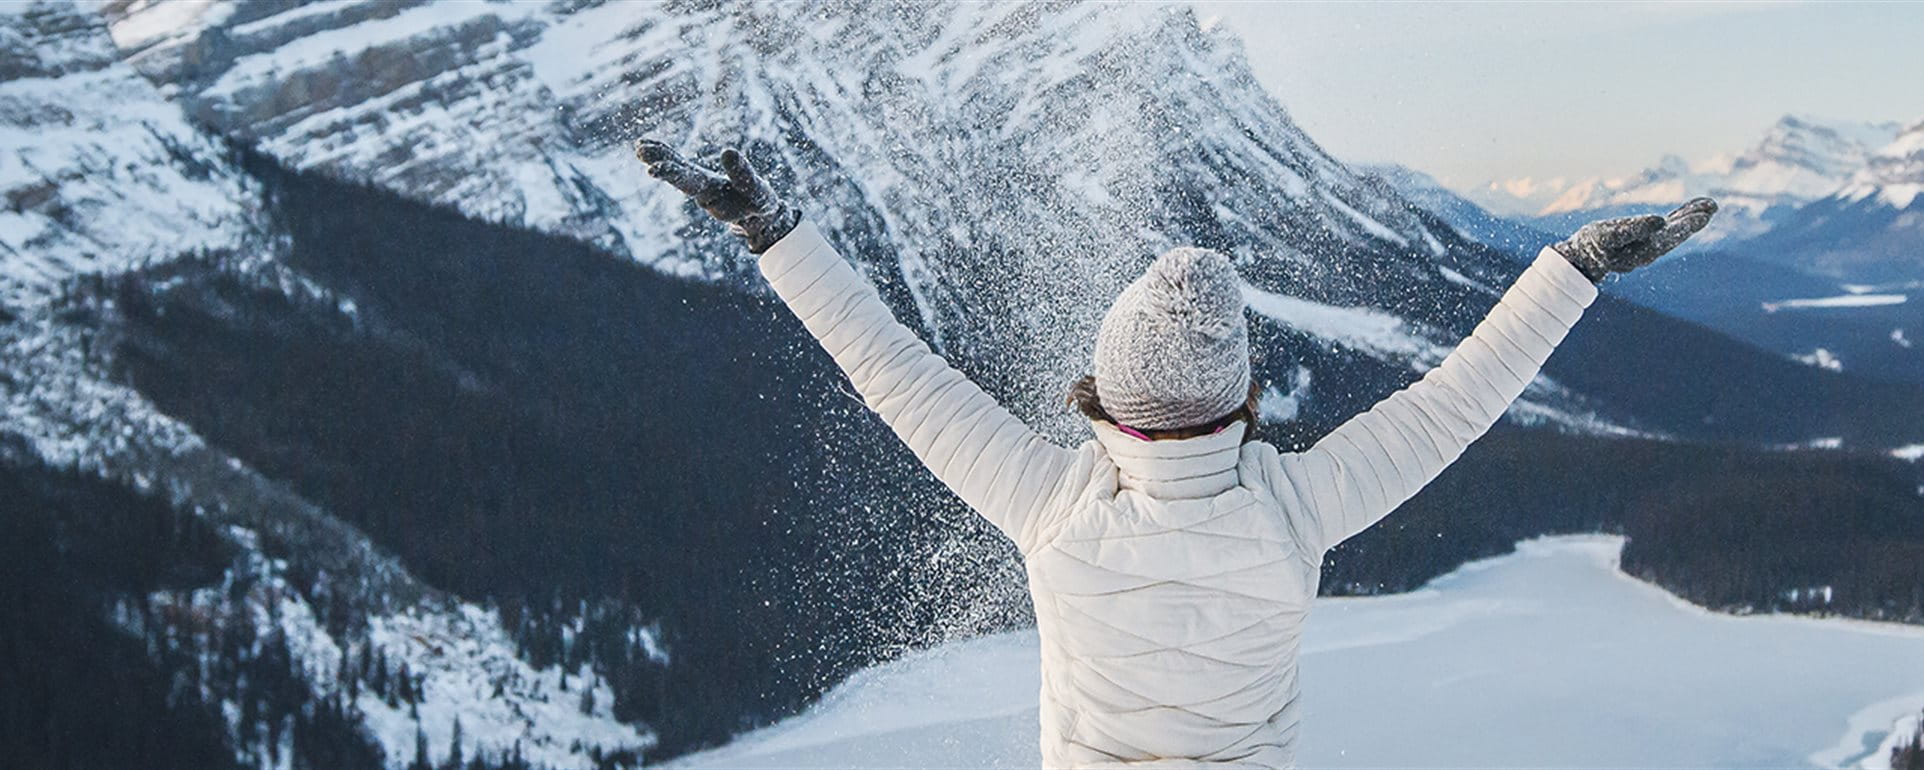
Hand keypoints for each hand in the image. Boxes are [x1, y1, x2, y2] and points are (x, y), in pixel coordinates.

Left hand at [635, 139, 799, 252]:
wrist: (758, 215)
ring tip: (639, 146)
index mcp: (713, 193)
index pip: (689, 182)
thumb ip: (744, 175)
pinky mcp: (701, 178)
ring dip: (659, 157)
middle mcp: (701, 189)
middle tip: (639, 151)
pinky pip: (681, 165)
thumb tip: (727, 151)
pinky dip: (667, 155)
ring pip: (677, 170)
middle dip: (660, 163)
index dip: (671, 174)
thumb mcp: (757, 192)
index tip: (653, 169)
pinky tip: (652, 147)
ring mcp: (700, 184)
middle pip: (678, 175)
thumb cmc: (759, 204)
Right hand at [1553, 197, 1717, 281]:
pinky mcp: (1645, 239)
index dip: (1689, 223)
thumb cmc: (1593, 244)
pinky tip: (1689, 210)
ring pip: (1674, 230)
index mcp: (1646, 250)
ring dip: (1691, 218)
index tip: (1705, 212)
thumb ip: (1634, 229)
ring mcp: (1649, 245)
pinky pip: (1666, 228)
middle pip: (1677, 234)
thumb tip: (1660, 221)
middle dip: (1694, 220)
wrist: (1582, 257)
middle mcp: (1651, 250)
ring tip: (1708, 204)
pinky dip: (1679, 218)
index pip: (1672, 235)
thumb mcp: (1609, 235)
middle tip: (1712, 206)